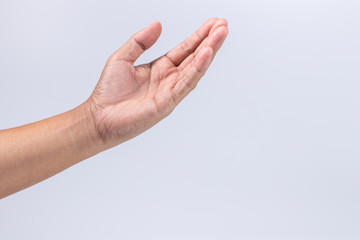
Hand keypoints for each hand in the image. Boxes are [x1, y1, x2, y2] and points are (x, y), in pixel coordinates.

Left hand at [84, 18, 227, 148]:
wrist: (99, 117)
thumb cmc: (108, 93)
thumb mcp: (122, 57)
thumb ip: (140, 41)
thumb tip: (158, 25)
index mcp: (160, 68)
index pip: (184, 49)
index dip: (198, 36)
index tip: (213, 23)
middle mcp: (169, 78)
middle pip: (194, 56)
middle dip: (210, 40)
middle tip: (223, 25)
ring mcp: (170, 90)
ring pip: (195, 68)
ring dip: (209, 51)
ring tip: (220, 35)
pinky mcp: (168, 102)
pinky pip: (186, 82)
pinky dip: (198, 67)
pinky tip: (207, 53)